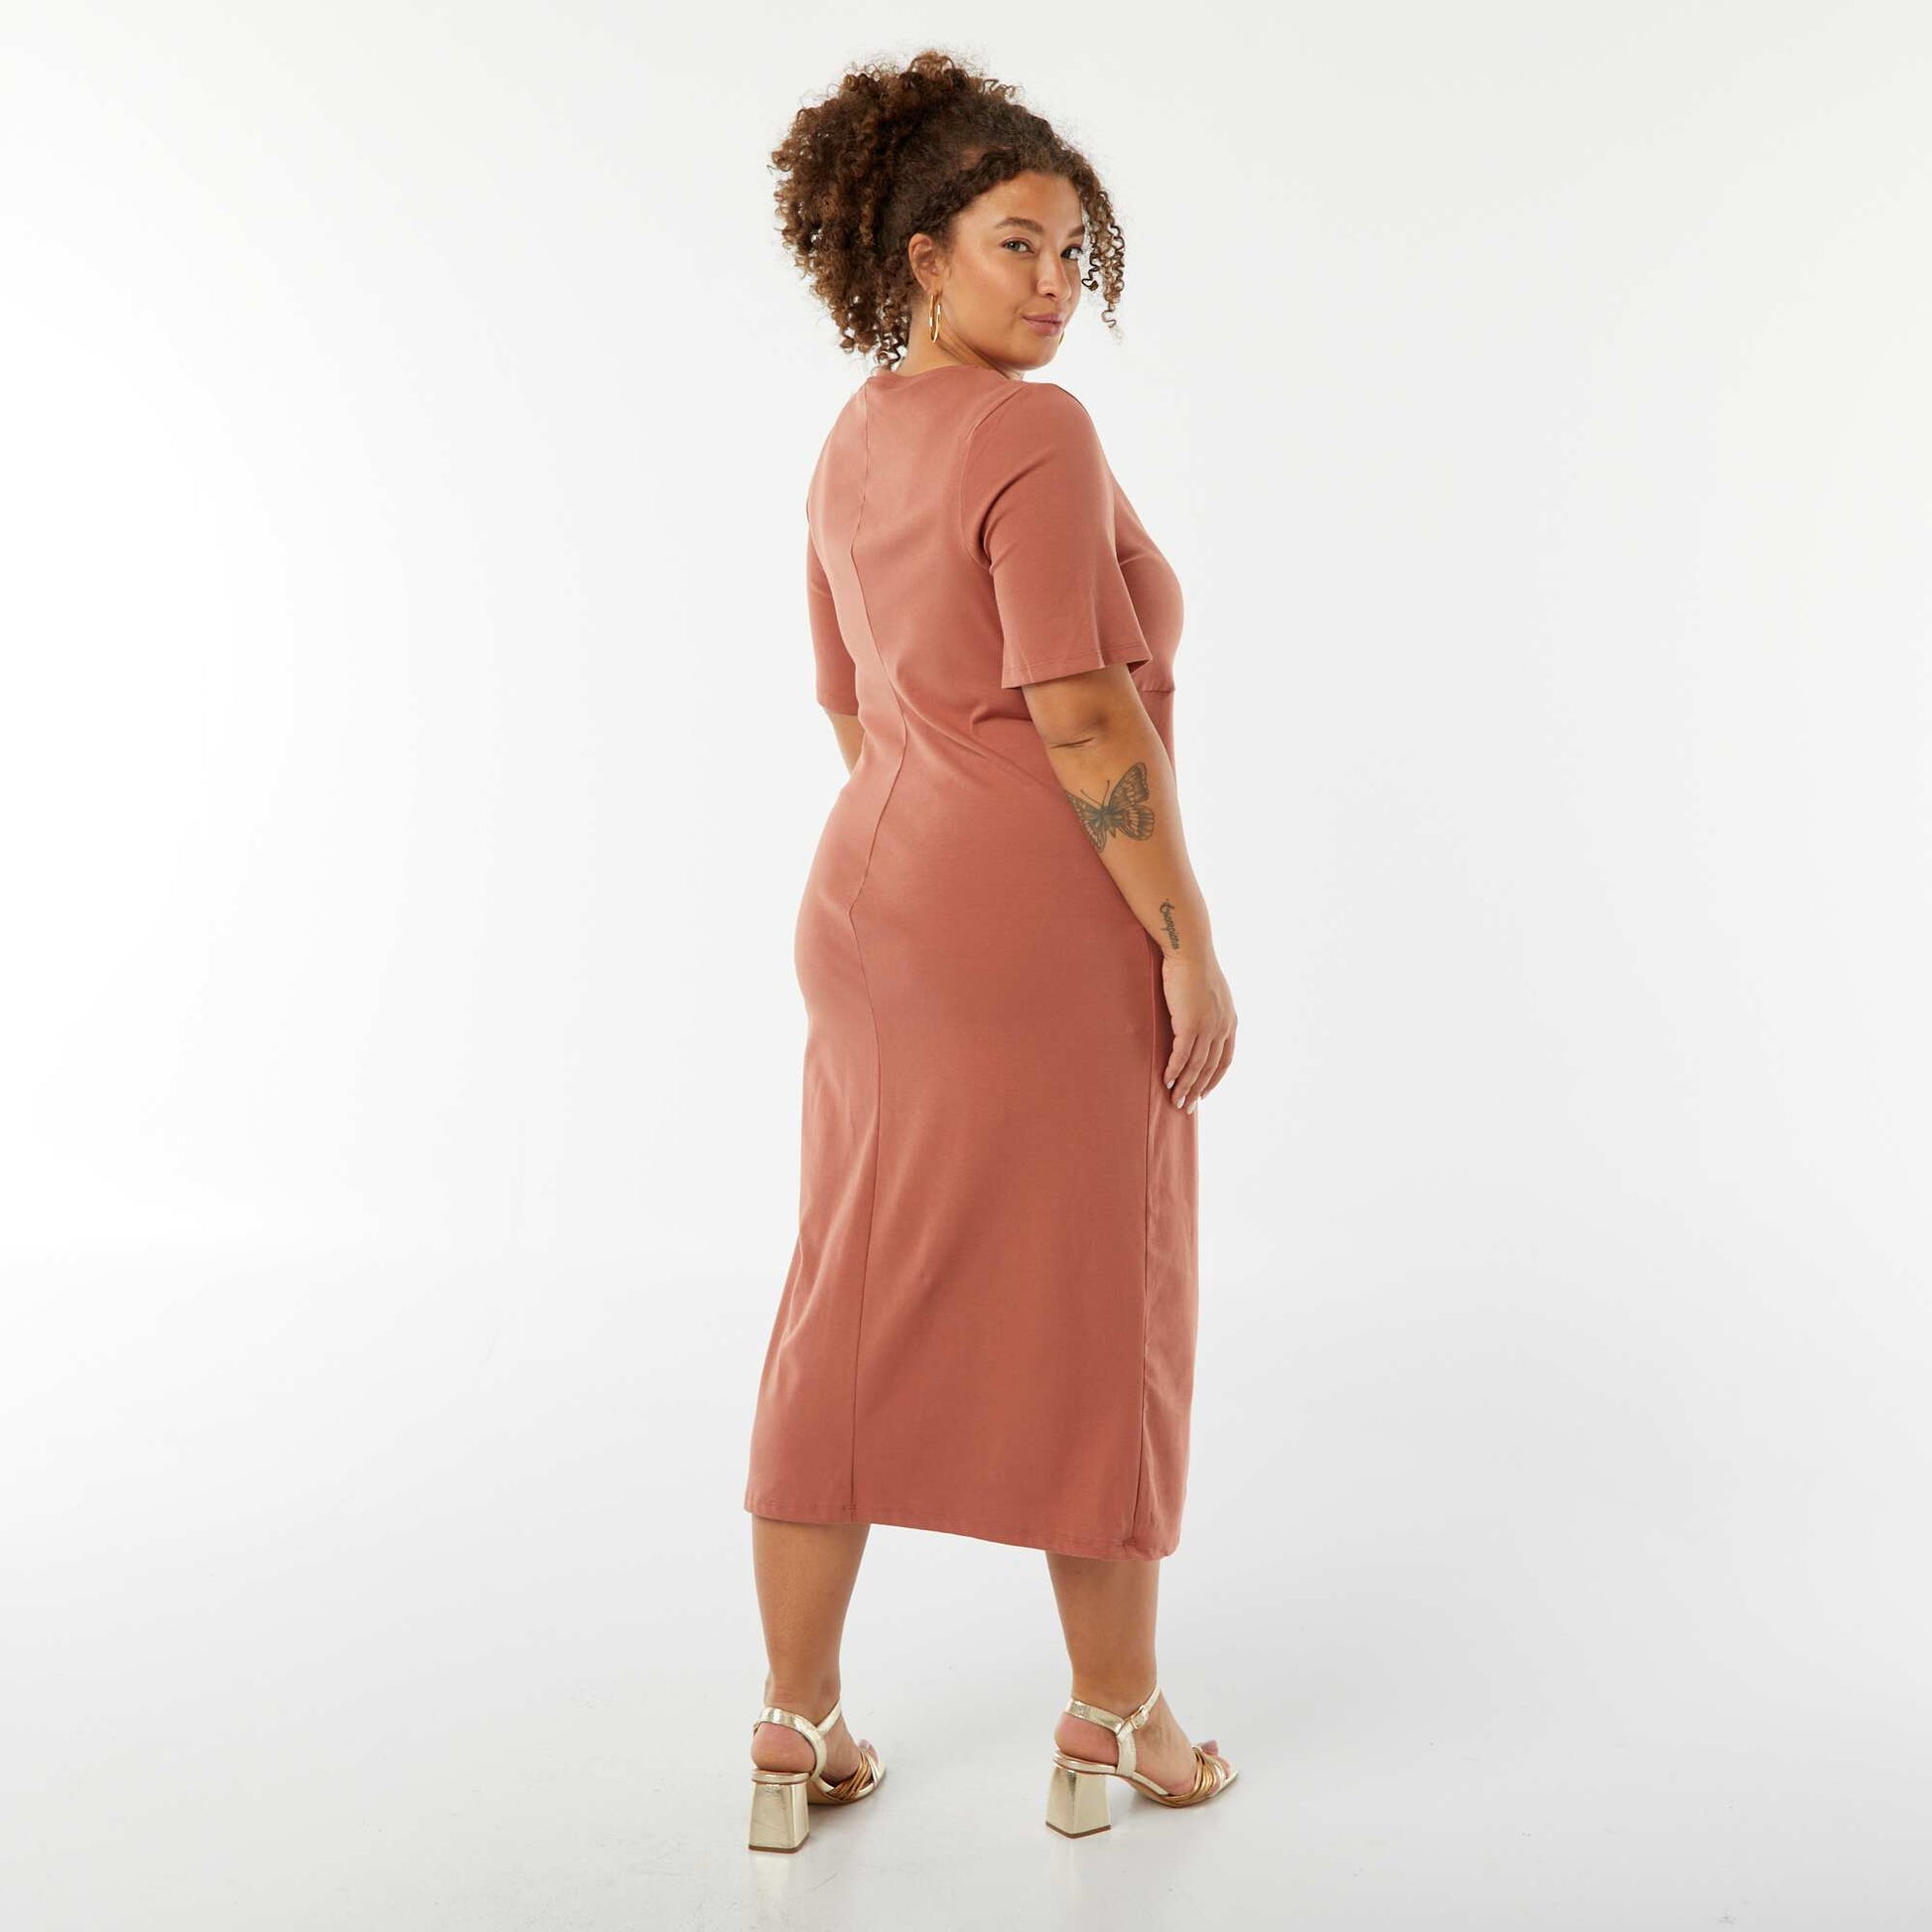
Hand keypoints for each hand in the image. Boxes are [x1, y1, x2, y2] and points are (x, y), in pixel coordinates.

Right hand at [1160, 950, 1236, 1112]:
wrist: (1190, 950)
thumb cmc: (1194, 967)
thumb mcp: (1207, 993)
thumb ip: (1205, 1010)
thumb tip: (1195, 1019)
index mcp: (1229, 1022)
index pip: (1225, 1060)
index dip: (1214, 1079)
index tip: (1204, 1093)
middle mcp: (1222, 1027)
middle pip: (1210, 1068)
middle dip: (1198, 1090)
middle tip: (1186, 1107)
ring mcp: (1208, 1027)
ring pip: (1196, 1066)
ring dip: (1185, 1086)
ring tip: (1175, 1101)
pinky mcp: (1190, 1024)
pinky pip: (1182, 1055)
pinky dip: (1175, 1071)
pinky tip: (1167, 1080)